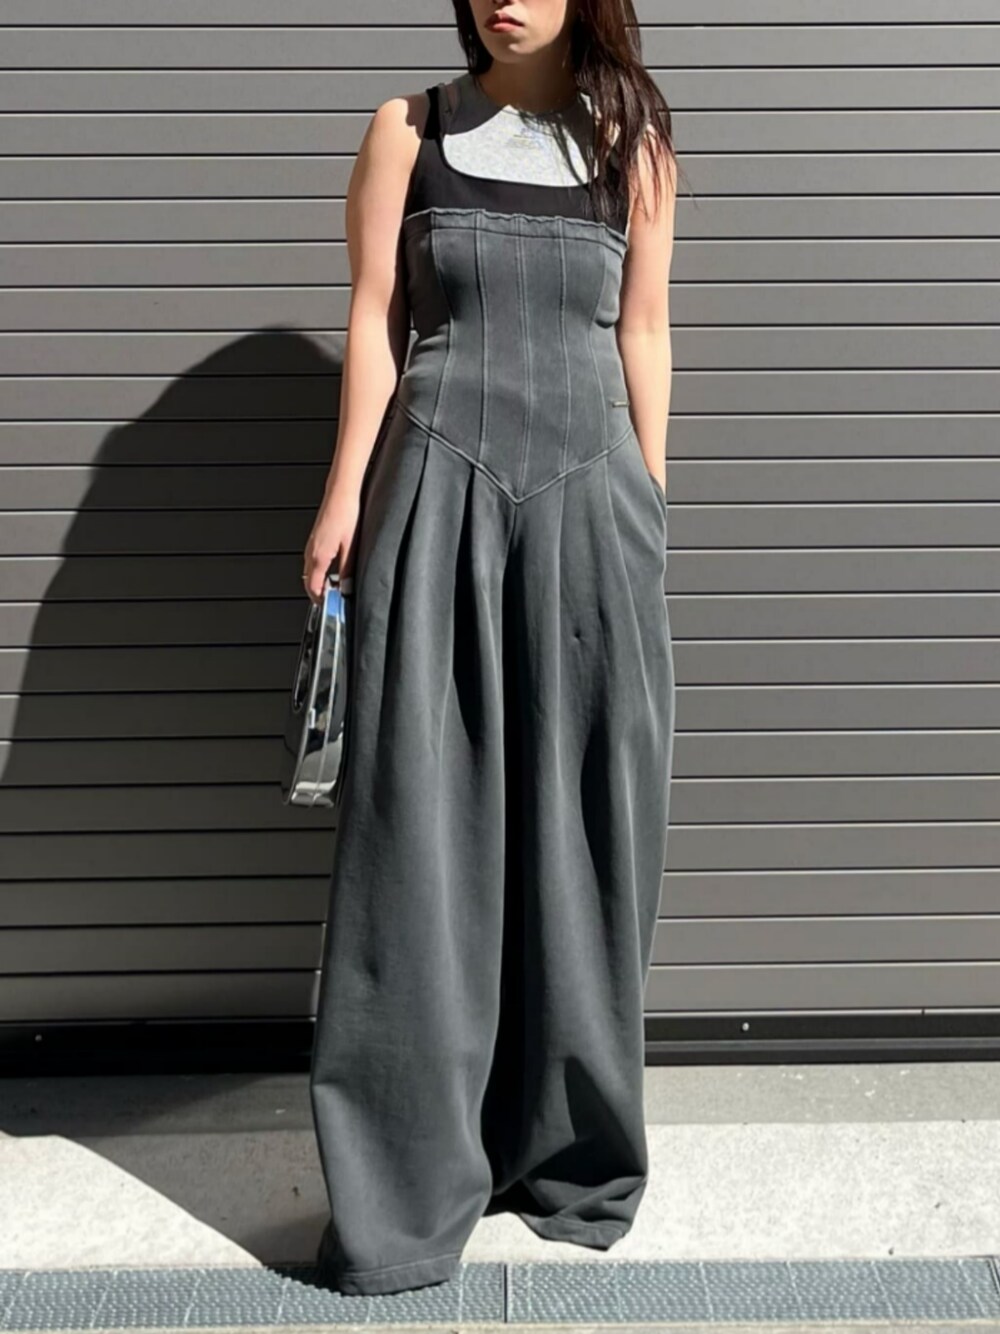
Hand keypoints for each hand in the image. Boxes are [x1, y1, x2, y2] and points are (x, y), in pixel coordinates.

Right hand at [302, 485, 360, 604]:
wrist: (340, 493)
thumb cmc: (346, 514)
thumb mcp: (351, 546)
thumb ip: (347, 569)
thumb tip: (346, 587)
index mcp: (318, 556)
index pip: (313, 587)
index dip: (320, 600)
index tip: (330, 607)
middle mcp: (311, 552)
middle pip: (309, 581)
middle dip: (320, 593)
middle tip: (334, 600)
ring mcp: (311, 545)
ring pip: (310, 572)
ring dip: (320, 582)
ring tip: (337, 587)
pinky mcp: (315, 539)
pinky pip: (313, 561)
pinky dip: (320, 571)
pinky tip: (334, 570)